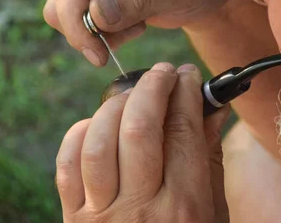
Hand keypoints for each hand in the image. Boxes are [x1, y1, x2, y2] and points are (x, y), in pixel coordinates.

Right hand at [43, 0, 252, 65]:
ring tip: (138, 25)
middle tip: (132, 34)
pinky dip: (101, 29)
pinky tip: (134, 22)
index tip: (99, 57)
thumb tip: (95, 13)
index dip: (77, 24)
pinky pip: (78, 13)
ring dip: (96, 31)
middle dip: (87, 30)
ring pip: (64, 9)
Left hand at [55, 62, 230, 222]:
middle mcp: (140, 211)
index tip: (189, 76)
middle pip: (139, 128)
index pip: (182, 133)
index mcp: (184, 209)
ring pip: (99, 141)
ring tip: (132, 95)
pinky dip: (80, 134)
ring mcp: (101, 215)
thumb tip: (210, 109)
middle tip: (163, 73)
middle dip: (152, 88)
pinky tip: (97, 125)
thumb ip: (209, 160)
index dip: (186, 94)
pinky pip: (67, 165)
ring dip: (115, 105)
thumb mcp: (213, 214)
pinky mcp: (74, 218)